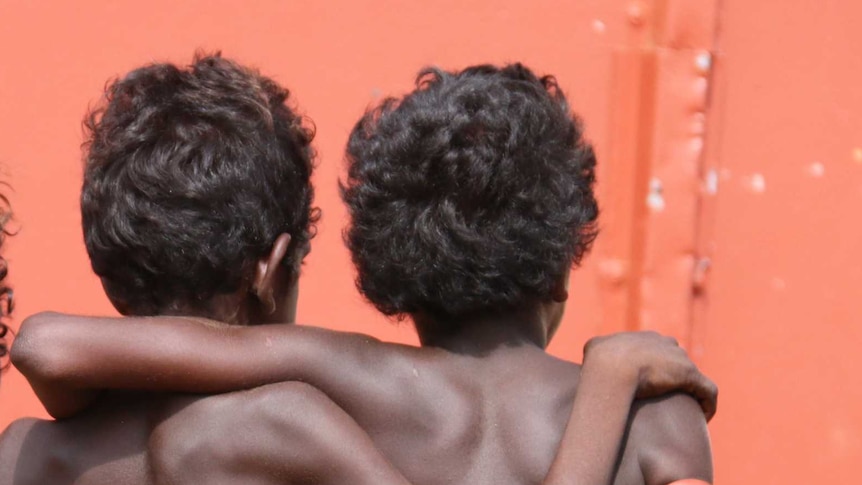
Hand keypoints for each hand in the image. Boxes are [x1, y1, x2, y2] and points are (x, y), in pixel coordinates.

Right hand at [583, 331, 717, 420]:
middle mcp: (665, 343)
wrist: (612, 367)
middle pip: (676, 357)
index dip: (656, 364)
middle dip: (674, 374)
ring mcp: (679, 359)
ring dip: (692, 390)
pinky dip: (708, 403)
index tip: (651, 382)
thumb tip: (590, 356)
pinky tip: (705, 416)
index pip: (657, 347)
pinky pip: (707, 390)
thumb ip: (596, 349)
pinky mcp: (691, 375)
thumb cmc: (600, 361)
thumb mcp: (594, 348)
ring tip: (689, 409)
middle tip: (668, 396)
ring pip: (693, 374)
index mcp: (645, 338)